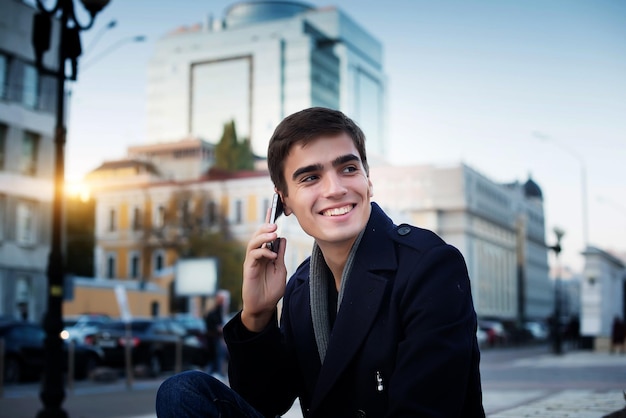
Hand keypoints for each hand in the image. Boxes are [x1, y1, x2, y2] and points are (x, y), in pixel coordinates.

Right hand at [241, 216, 286, 331]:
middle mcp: (257, 255)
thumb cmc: (271, 289)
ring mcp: (252, 261)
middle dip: (265, 227)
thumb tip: (282, 239)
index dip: (268, 222)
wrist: (264, 306)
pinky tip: (272, 255)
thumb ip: (279, 254)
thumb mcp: (280, 269)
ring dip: (263, 236)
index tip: (273, 209)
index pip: (266, 235)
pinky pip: (253, 255)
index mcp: (265, 253)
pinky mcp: (248, 268)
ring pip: (253, 242)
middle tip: (274, 224)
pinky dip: (263, 252)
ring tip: (273, 234)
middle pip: (258, 235)